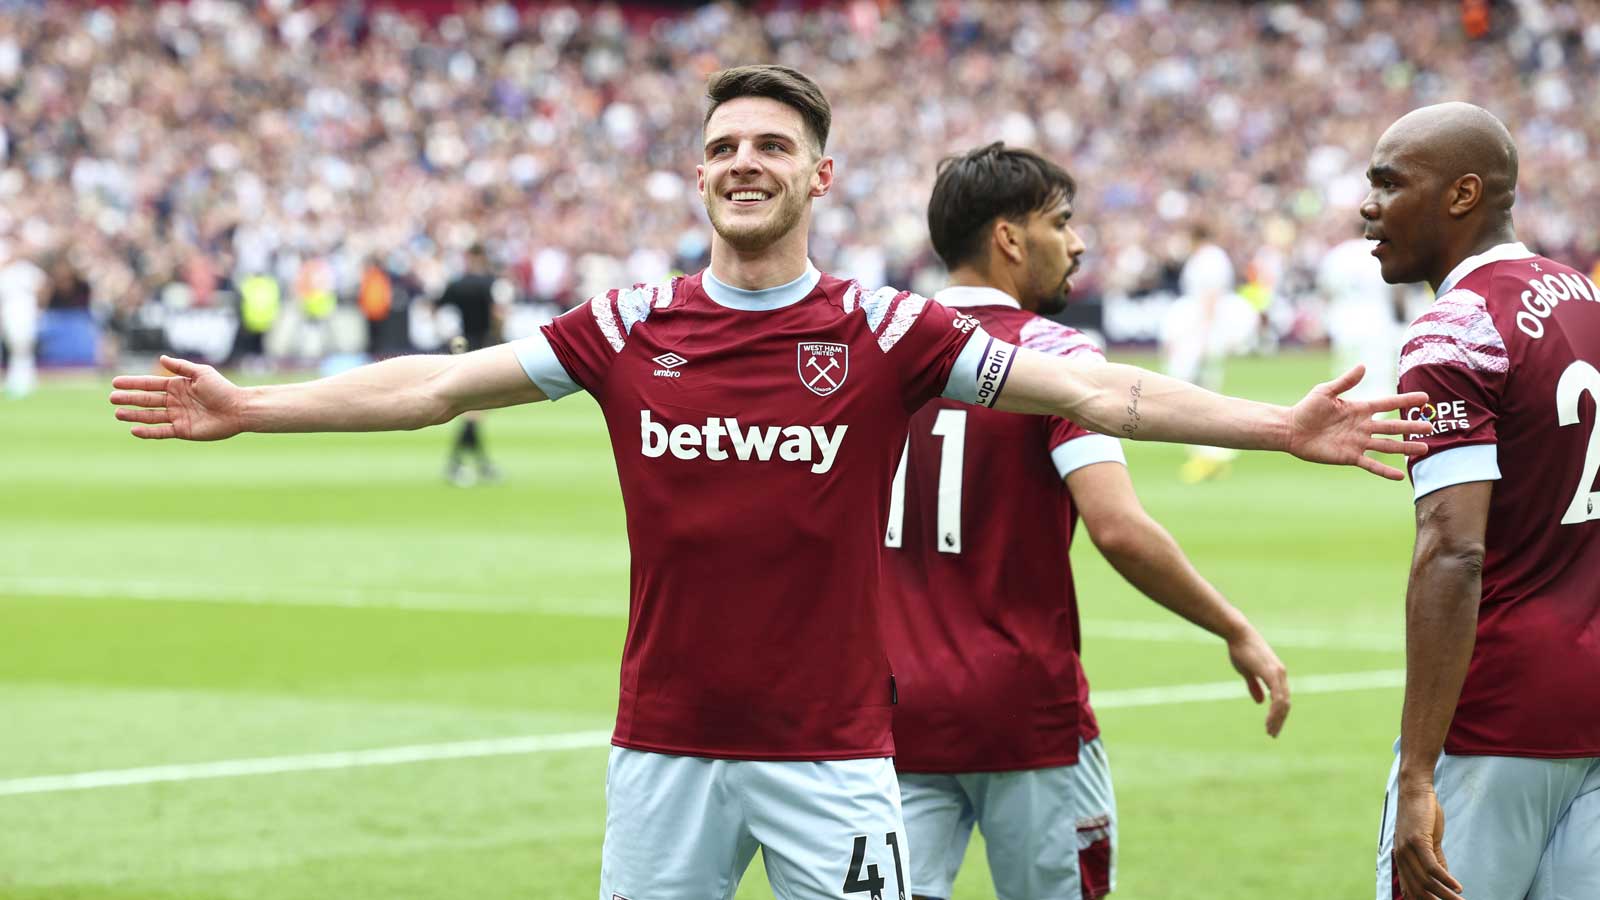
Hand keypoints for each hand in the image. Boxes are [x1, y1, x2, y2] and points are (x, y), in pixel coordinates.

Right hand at [109, 355, 246, 440]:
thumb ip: (181, 367)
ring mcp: (177, 416)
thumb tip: (161, 358)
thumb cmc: (223, 389)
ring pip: (150, 416)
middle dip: (129, 399)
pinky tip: (133, 429)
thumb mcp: (202, 373)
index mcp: (177, 386)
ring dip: (134, 415)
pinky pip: (161, 431)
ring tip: (118, 413)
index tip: (115, 382)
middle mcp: (174, 401)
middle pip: (146, 400)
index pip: (150, 384)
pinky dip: (147, 432)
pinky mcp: (182, 430)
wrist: (239, 409)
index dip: (133, 383)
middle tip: (112, 398)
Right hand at [1226, 627, 1289, 736]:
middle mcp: (1281, 675)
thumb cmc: (1241, 650)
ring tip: (1270, 731)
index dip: (1278, 714)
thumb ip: (1255, 686)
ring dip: (1277, 719)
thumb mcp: (1247, 671)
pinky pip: (1277, 698)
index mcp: (1276, 675)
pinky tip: (1269, 720)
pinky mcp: (1272, 674)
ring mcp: (1278, 674)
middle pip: (1286, 704)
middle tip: (1272, 734)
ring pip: (1283, 703)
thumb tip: (1261, 702)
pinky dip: (1275, 711)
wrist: (1238, 634)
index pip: (1282, 699)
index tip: (1270, 727)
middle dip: (1280, 720)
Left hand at [1286, 365, 1432, 479]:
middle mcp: (1363, 426)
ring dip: (1405, 447)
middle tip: (1431, 426)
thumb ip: (1345, 381)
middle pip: (1392, 426)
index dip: (1405, 401)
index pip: (1387, 404)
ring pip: (1387, 445)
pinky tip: (1399, 476)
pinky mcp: (1350, 456)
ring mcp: (1358, 442)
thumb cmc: (1307, 408)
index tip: (1424, 398)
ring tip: (1424, 448)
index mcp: (1359, 409)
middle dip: (1411, 426)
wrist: (1291, 430)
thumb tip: (1364, 366)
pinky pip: (1371, 464)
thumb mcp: (1325, 391)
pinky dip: (1384, 470)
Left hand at [1393, 781, 1463, 899]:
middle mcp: (1401, 857)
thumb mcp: (1429, 842)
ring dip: (1446, 895)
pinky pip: (1431, 866)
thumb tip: (1446, 883)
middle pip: (1419, 890)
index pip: (1411, 890)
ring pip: (1427, 881)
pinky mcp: (1417, 840)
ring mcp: (1407, 849)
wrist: (1414, 789)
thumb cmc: (1422, 815)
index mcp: (1402, 860)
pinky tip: (1458, 887)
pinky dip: (1446, 879)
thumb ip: (1436, 861)